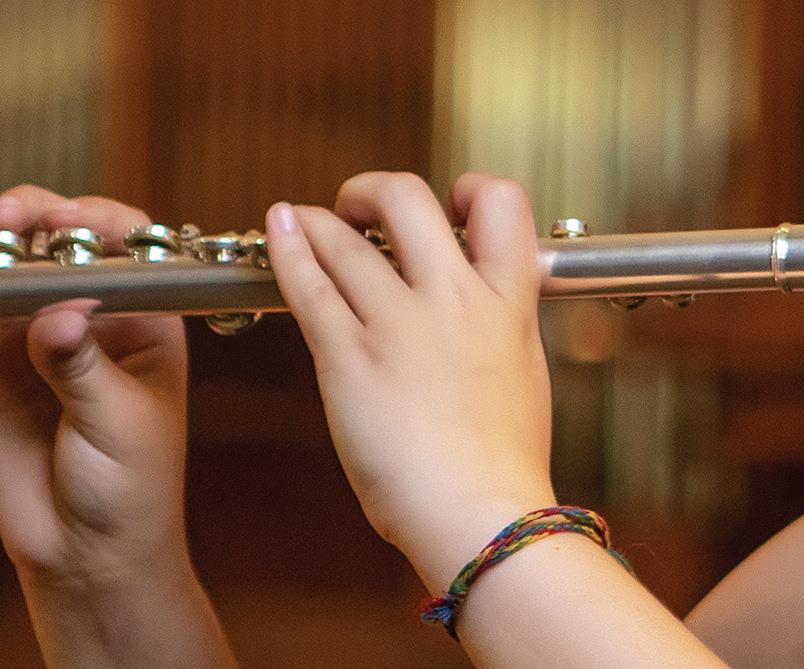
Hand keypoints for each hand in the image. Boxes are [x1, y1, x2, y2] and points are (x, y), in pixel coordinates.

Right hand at [0, 186, 191, 584]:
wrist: (86, 551)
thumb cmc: (131, 486)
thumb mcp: (119, 424)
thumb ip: (84, 366)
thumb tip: (60, 314)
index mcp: (144, 320)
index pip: (127, 248)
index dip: (96, 221)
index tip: (64, 220)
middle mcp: (88, 317)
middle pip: (54, 247)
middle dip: (27, 220)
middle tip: (1, 221)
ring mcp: (30, 340)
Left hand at [263, 172, 555, 591]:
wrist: (480, 517)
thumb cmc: (503, 466)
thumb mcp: (524, 375)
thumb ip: (502, 328)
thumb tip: (488, 309)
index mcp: (508, 304)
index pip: (502, 203)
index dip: (472, 190)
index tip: (450, 208)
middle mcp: (453, 299)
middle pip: (407, 199)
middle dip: (376, 192)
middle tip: (362, 212)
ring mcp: (397, 325)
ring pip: (344, 238)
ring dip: (317, 219)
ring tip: (302, 221)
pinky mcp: (347, 358)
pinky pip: (309, 284)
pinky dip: (287, 248)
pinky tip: (279, 232)